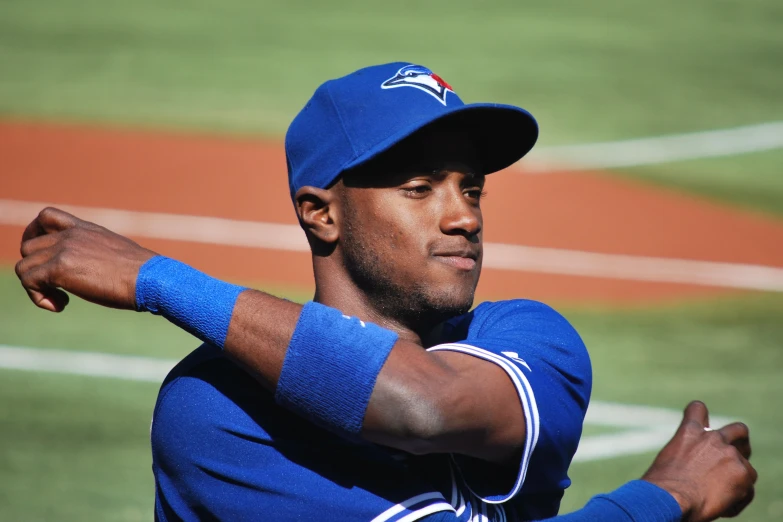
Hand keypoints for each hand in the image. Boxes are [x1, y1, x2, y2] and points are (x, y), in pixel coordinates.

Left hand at [15, 207, 156, 311]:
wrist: (151, 279)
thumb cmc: (145, 274)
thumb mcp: (120, 255)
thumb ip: (100, 255)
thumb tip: (101, 271)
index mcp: (86, 229)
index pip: (46, 216)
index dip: (35, 234)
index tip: (45, 256)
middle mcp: (72, 235)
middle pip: (29, 246)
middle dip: (35, 269)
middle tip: (56, 287)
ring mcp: (64, 249)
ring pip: (24, 265)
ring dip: (36, 286)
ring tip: (59, 299)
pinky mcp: (60, 268)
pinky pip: (28, 281)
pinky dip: (38, 297)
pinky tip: (60, 305)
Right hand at [642, 401, 755, 521]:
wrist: (672, 498)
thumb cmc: (661, 486)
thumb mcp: (669, 460)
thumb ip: (687, 456)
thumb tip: (695, 469)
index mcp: (690, 432)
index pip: (698, 409)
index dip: (702, 417)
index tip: (703, 430)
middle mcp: (713, 438)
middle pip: (739, 430)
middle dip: (741, 442)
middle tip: (735, 457)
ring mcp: (730, 454)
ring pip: (747, 466)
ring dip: (737, 479)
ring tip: (724, 495)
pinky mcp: (743, 473)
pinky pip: (748, 490)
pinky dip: (737, 500)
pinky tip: (723, 508)